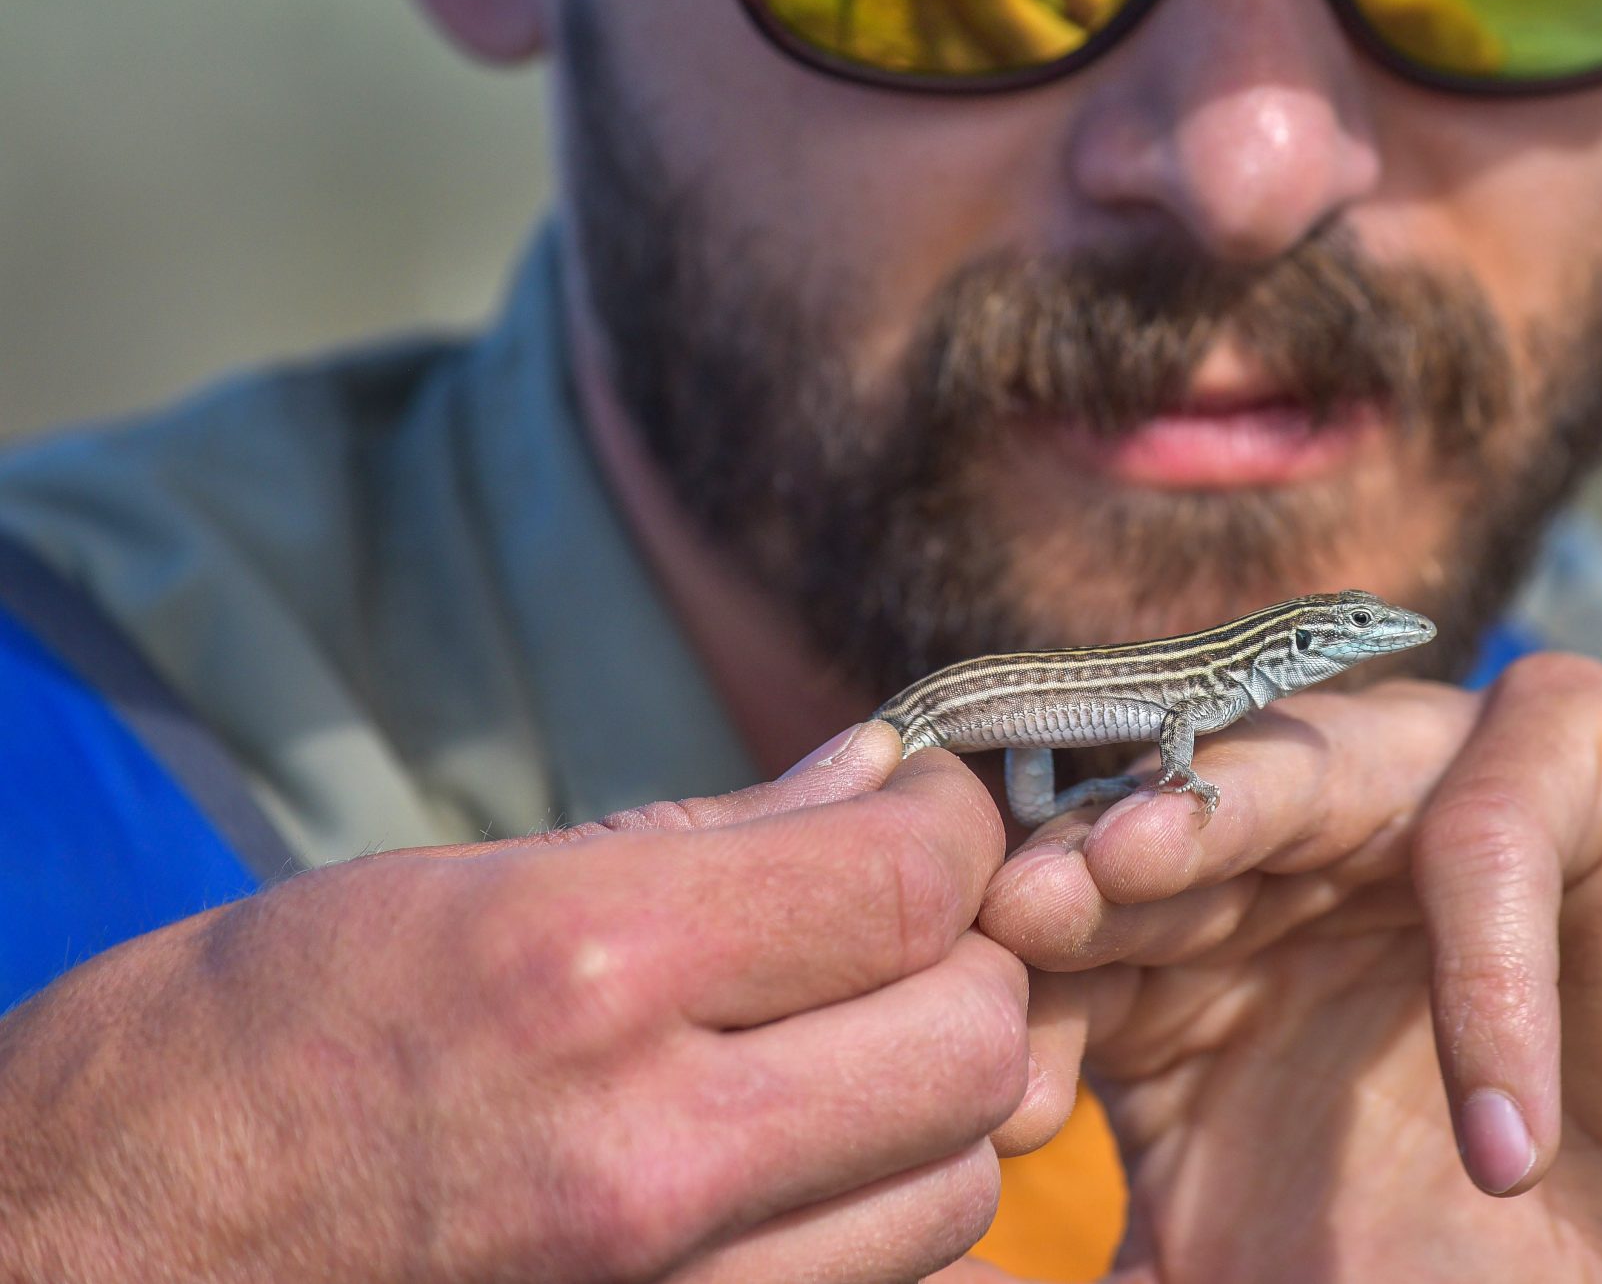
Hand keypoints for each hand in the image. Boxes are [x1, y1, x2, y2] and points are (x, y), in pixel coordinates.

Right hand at [0, 728, 1063, 1283]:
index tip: (924, 820)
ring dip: (927, 1115)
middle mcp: (647, 1151)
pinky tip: (791, 1182)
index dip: (950, 832)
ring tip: (831, 1067)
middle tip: (890, 940)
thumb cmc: (218, 1068)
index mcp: (582, 972)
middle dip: (961, 968)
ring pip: (955, 1191)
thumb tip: (879, 780)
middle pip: (971, 1042)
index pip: (909, 883)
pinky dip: (873, 1233)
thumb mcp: (436, 893)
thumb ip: (698, 842)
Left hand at [968, 655, 1601, 1283]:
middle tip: (1006, 920)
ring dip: (1206, 821)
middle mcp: (1285, 836)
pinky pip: (1490, 826)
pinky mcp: (1569, 757)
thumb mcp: (1236, 1259)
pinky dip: (1489, 974)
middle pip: (1149, 820)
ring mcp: (1418, 774)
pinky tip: (1497, 1138)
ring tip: (1120, 881)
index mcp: (1185, 933)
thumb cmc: (1461, 1255)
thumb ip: (1108, 1254)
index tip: (979, 1098)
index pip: (1061, 918)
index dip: (1013, 984)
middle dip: (1073, 872)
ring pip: (1291, 766)